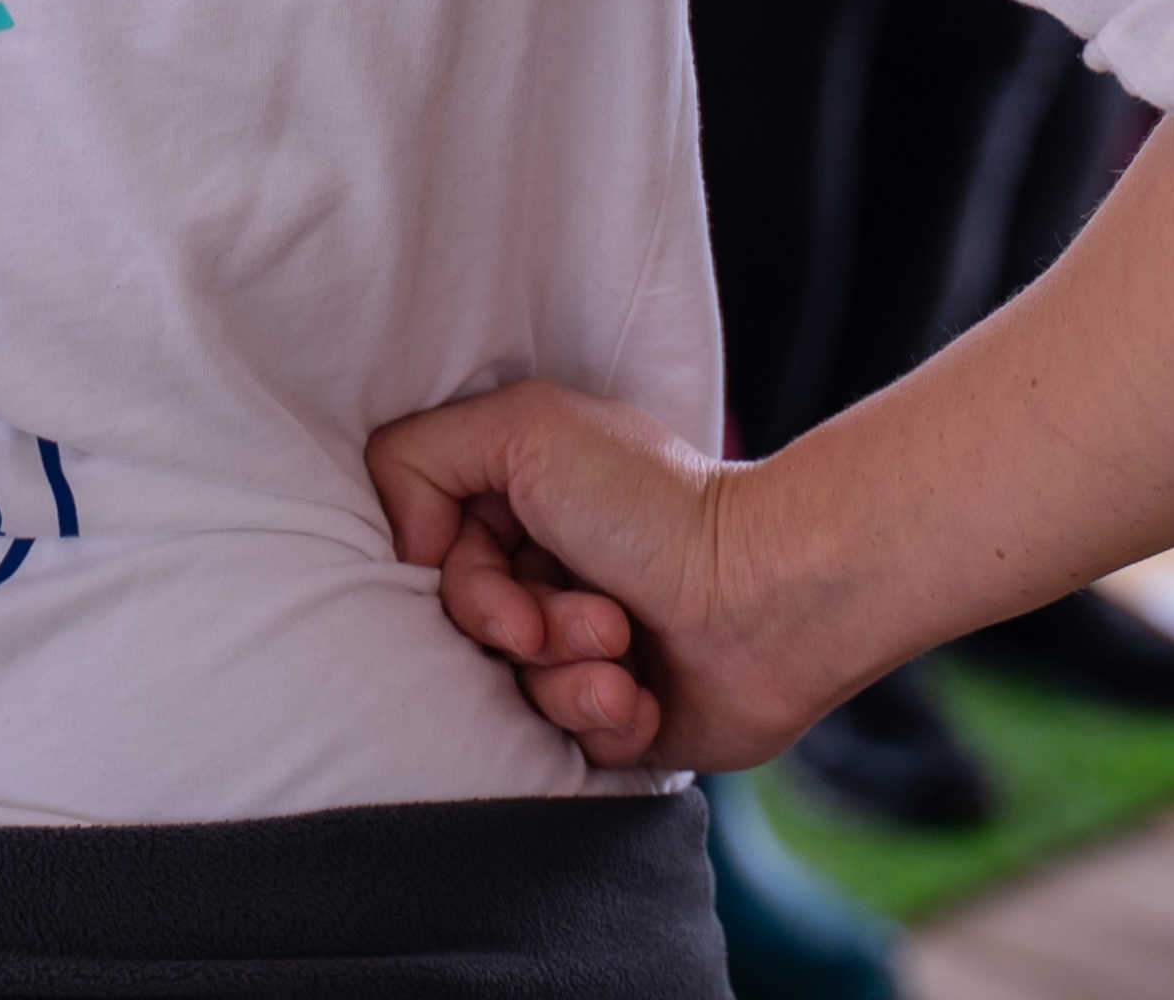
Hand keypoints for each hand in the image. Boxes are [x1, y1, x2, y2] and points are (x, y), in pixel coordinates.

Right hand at [366, 377, 853, 773]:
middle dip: (527, 633)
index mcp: (518, 502)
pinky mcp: (613, 714)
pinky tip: (647, 699)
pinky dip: (606, 720)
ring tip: (629, 656)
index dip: (462, 586)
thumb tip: (406, 542)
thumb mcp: (526, 428)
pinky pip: (564, 746)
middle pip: (467, 636)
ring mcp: (578, 646)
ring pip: (512, 696)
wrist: (767, 599)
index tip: (510, 586)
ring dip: (570, 681)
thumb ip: (421, 454)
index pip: (430, 563)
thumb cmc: (655, 507)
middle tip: (599, 621)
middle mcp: (542, 571)